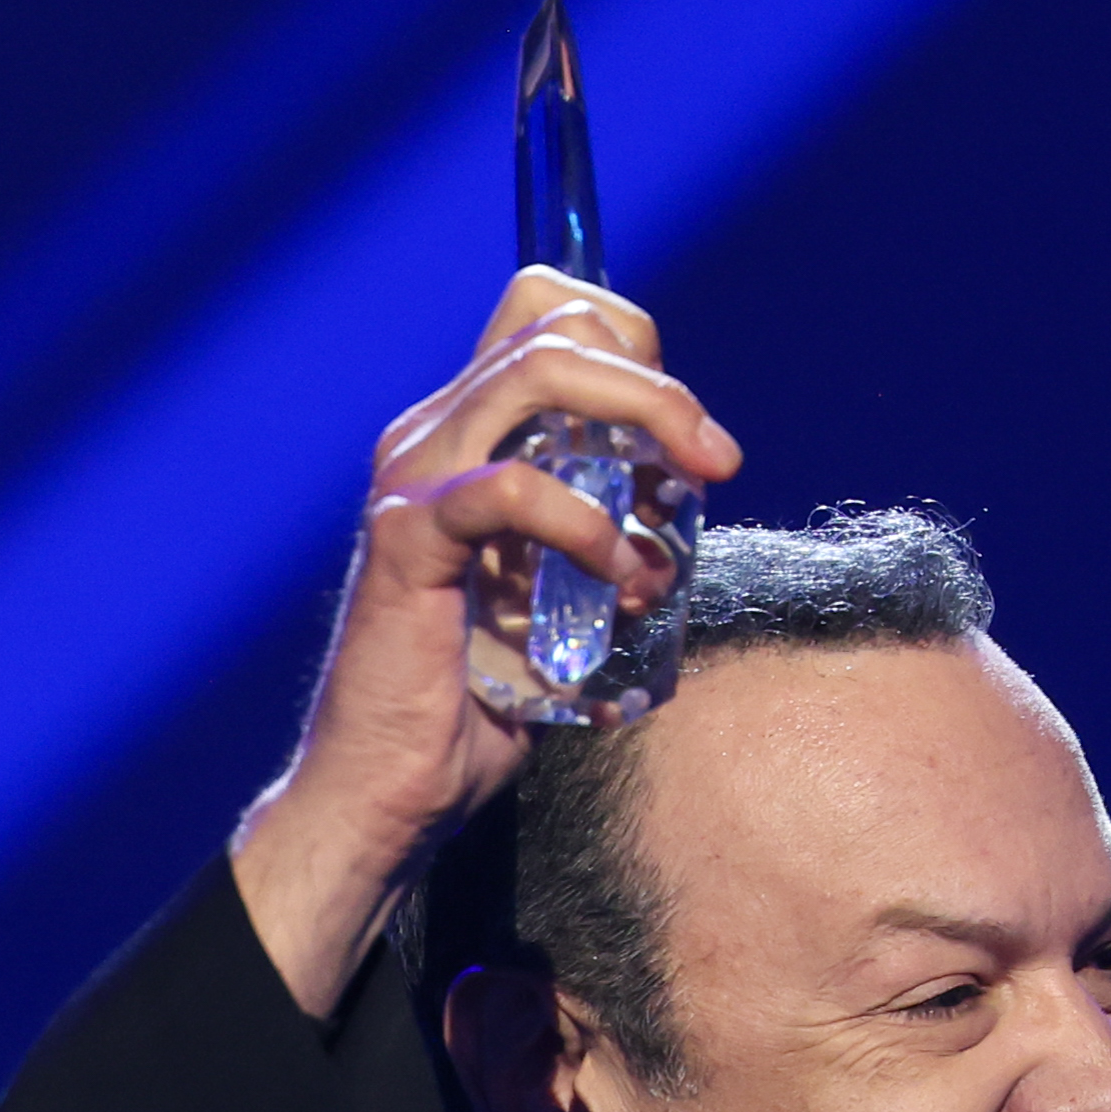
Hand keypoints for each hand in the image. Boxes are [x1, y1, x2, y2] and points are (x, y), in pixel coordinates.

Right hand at [232, 269, 740, 1019]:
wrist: (392, 795)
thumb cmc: (473, 710)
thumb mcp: (556, 605)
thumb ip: (596, 542)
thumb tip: (672, 520)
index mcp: (467, 438)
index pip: (548, 316)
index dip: (633, 347)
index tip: (690, 436)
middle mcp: (434, 436)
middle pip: (557, 330)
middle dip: (659, 388)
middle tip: (718, 460)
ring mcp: (414, 479)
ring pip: (536, 376)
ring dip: (636, 427)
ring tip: (677, 515)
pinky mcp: (406, 539)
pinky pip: (507, 489)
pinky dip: (581, 523)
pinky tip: (618, 573)